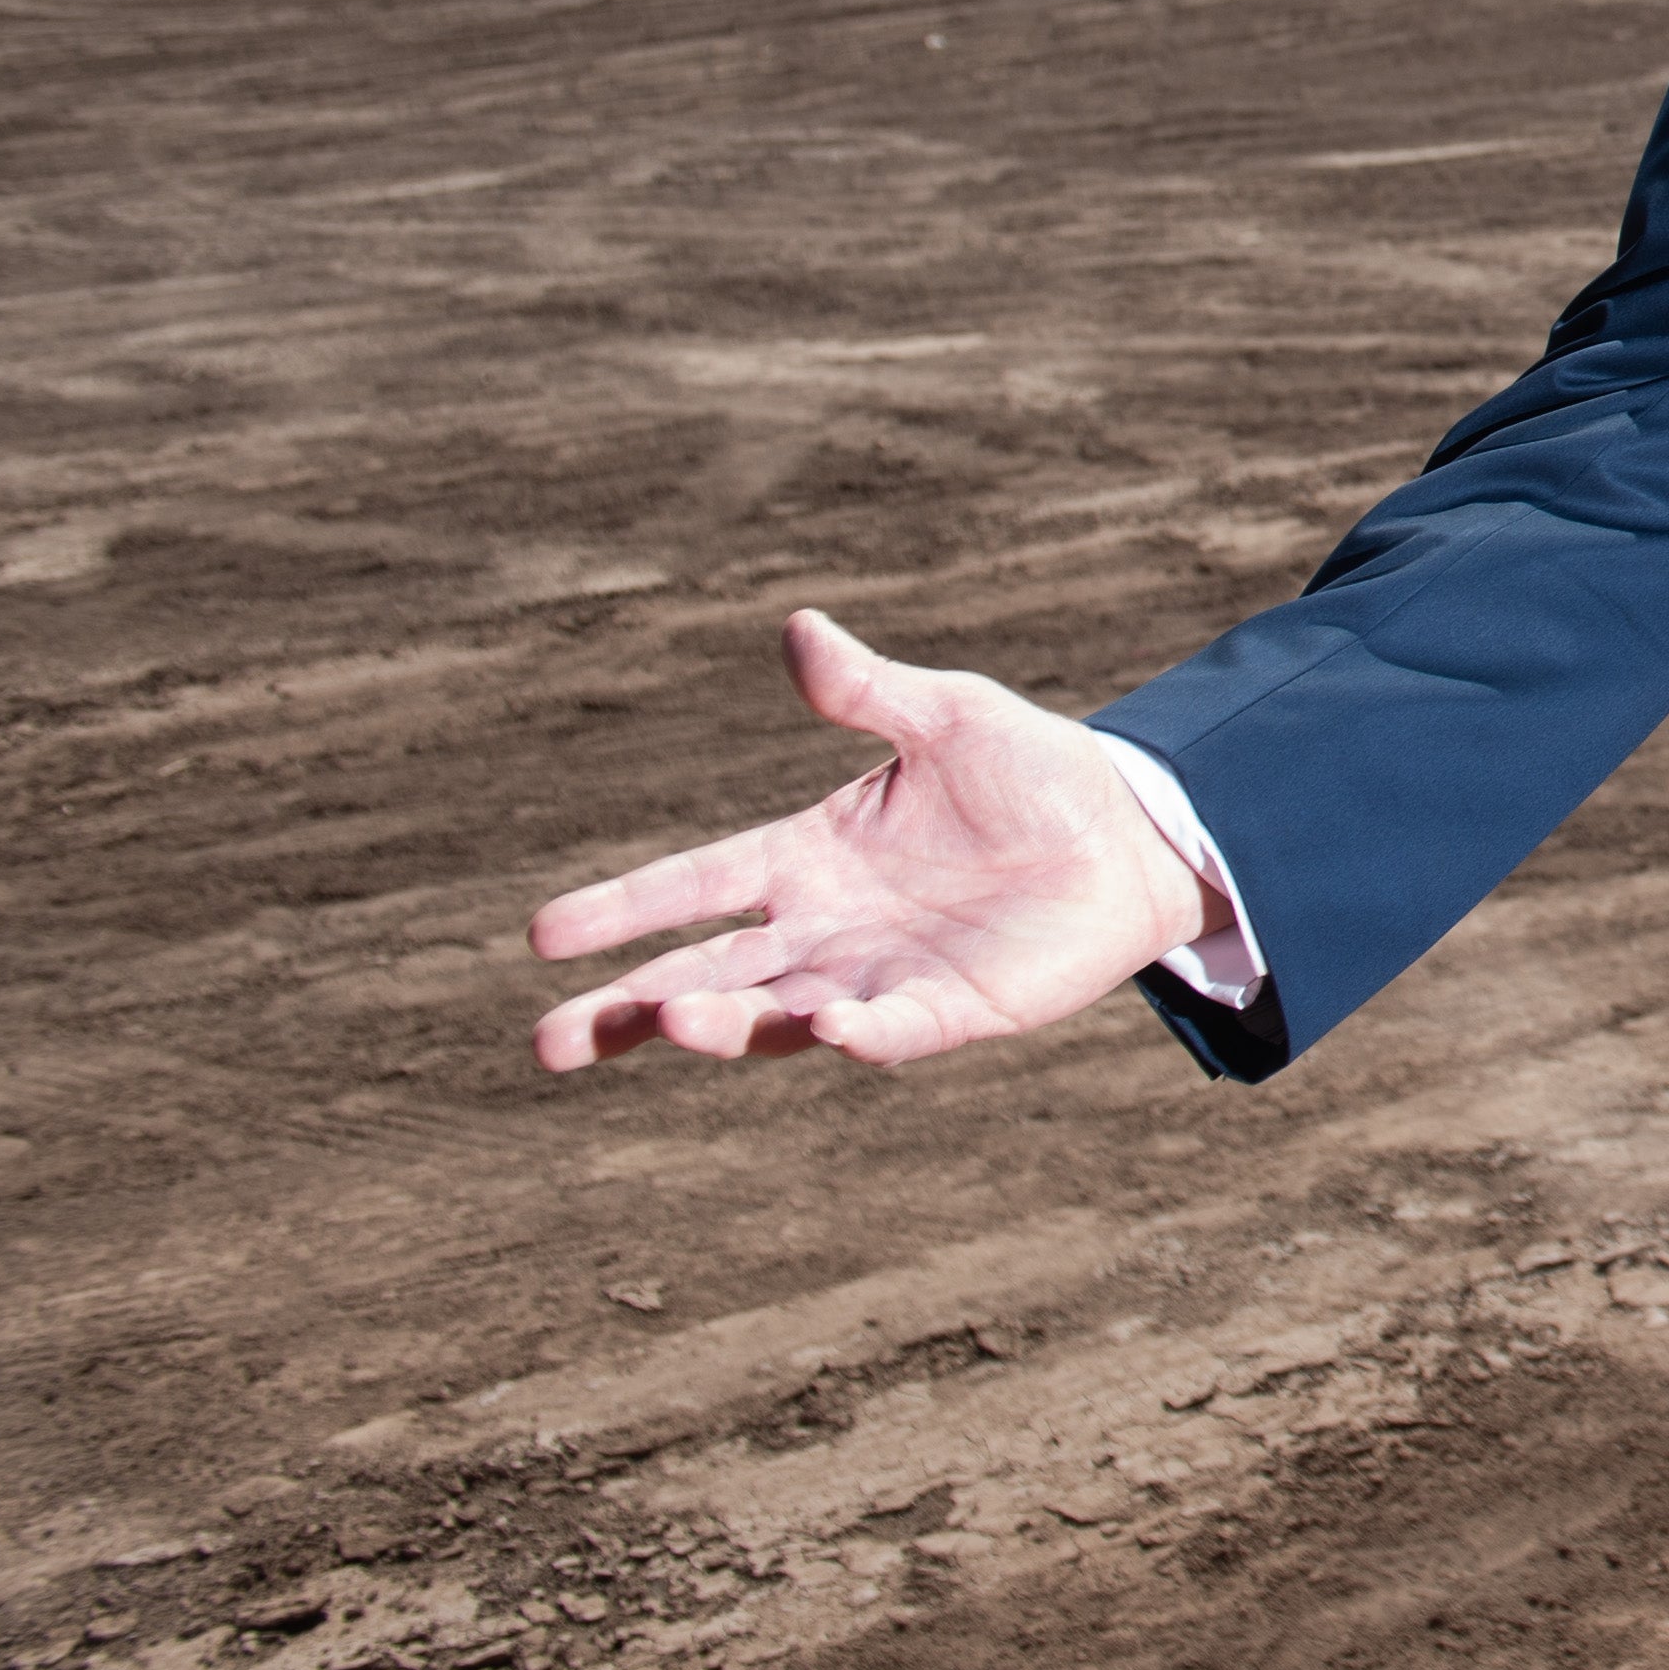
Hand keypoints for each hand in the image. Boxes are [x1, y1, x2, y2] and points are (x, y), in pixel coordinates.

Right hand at [528, 610, 1211, 1072]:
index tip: (541, 935)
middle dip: (630, 1008)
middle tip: (549, 1040)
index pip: (695, 884)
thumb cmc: (1030, 771)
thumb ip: (867, 689)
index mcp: (808, 856)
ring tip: (667, 1019)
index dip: (623, 907)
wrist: (1128, 831)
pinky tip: (827, 1027)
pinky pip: (887, 1032)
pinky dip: (854, 1035)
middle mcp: (827, 928)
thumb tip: (799, 628)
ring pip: (777, 1014)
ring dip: (723, 1024)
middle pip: (708, 975)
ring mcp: (880, 976)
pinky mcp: (946, 1011)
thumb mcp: (944, 716)